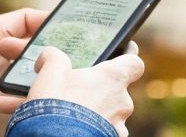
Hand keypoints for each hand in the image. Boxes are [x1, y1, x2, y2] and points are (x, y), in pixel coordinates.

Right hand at [26, 41, 145, 136]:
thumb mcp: (51, 71)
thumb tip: (50, 55)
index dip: (127, 58)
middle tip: (81, 93)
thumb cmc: (57, 104)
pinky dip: (96, 129)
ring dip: (100, 112)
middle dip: (102, 91)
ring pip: (113, 114)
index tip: (121, 55)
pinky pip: (107, 131)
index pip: (134, 63)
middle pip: (119, 91)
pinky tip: (78, 129)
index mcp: (113, 77)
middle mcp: (123, 101)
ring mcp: (119, 124)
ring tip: (76, 115)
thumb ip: (55, 57)